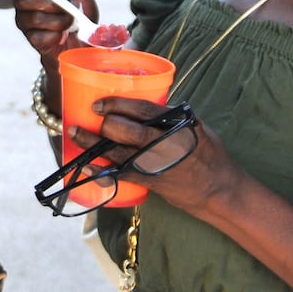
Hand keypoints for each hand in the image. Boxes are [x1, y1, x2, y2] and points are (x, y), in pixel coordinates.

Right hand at [8, 0, 98, 66]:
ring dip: (60, 20)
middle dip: (51, 3)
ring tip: (71, 21)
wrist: (86, 31)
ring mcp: (24, 20)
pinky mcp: (31, 38)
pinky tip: (64, 34)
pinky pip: (39, 38)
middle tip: (71, 5)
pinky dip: (57, 35)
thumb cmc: (79, 4)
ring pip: (34, 19)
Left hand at [73, 96, 236, 214]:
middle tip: (90, 114)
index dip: (118, 104)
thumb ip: (170, 114)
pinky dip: (100, 170)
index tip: (101, 102)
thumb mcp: (196, 124)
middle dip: (104, 123)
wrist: (218, 189)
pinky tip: (85, 166)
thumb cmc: (209, 153)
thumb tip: (146, 103)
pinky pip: (119, 173)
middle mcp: (162, 145)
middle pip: (125, 131)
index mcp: (175, 126)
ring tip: (74, 132)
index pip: (142, 110)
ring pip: (116, 152)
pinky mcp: (147, 181)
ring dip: (92, 143)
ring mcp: (153, 164)